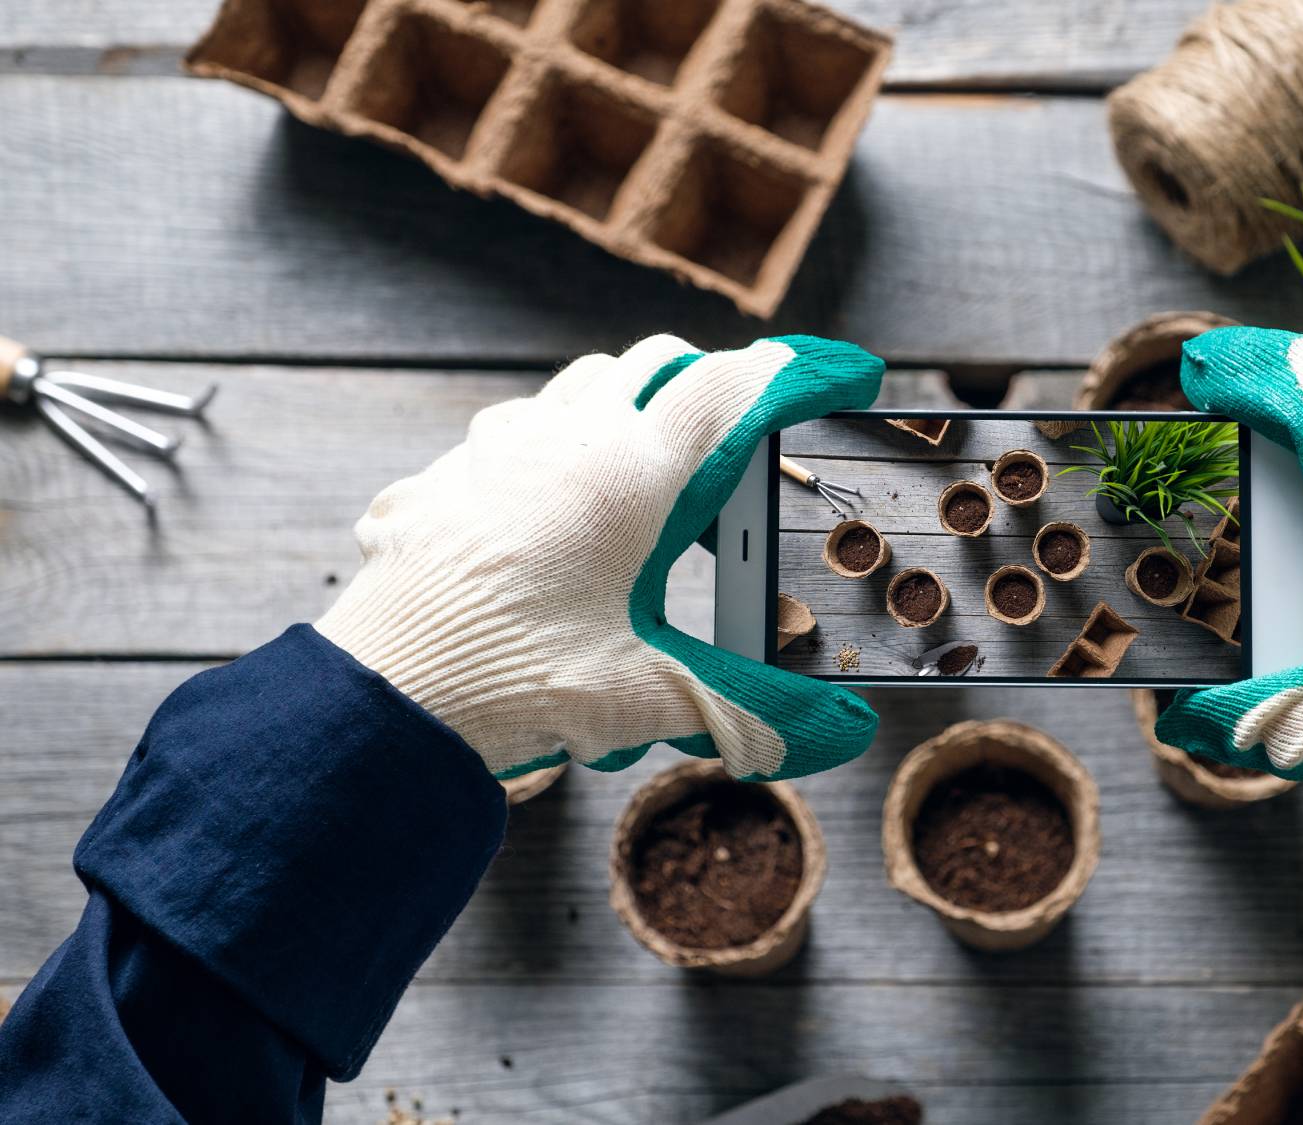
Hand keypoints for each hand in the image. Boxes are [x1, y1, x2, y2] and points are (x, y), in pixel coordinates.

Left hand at [316, 335, 884, 782]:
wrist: (385, 703)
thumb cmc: (522, 684)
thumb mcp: (657, 697)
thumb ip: (756, 708)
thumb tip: (838, 728)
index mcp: (631, 472)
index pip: (734, 387)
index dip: (798, 374)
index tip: (841, 372)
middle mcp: (559, 438)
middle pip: (654, 363)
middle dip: (708, 384)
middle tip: (740, 435)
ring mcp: (486, 454)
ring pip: (570, 389)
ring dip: (619, 410)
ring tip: (643, 474)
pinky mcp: (433, 488)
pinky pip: (495, 447)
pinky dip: (536, 462)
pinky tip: (540, 526)